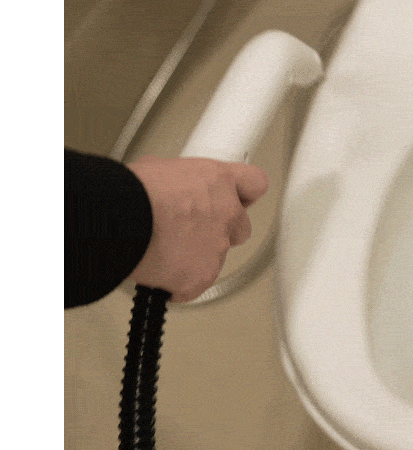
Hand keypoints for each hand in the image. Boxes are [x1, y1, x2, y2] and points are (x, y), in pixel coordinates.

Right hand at [125, 155, 268, 301]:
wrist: (118, 219)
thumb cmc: (131, 191)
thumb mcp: (159, 169)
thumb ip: (182, 183)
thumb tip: (173, 190)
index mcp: (218, 181)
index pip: (254, 183)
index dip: (244, 194)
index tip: (236, 200)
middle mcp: (227, 213)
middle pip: (240, 228)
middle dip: (220, 232)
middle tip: (190, 232)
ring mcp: (219, 247)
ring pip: (216, 257)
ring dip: (195, 257)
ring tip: (162, 251)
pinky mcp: (203, 276)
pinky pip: (195, 283)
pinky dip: (178, 282)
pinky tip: (157, 271)